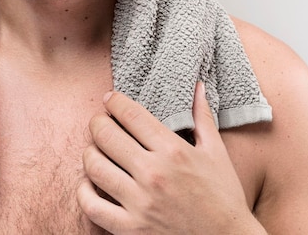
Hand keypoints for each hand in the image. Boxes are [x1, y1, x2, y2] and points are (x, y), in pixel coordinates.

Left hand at [77, 83, 262, 233]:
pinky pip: (91, 206)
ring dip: (90, 153)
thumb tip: (198, 86)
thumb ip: (202, 117)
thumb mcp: (216, 153)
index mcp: (173, 151)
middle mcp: (153, 174)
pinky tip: (90, 183)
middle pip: (105, 135)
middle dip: (98, 123)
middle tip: (100, 122)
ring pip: (94, 166)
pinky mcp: (131, 230)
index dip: (115, 101)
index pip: (131, 114)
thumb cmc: (224, 198)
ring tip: (96, 150)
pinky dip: (84, 191)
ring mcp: (140, 203)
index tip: (110, 99)